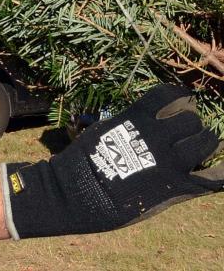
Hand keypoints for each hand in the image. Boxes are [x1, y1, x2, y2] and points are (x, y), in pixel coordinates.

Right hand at [1, 84, 223, 239]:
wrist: (80, 193)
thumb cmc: (84, 162)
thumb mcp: (104, 131)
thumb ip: (129, 123)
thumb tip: (144, 119)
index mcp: (137, 119)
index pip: (168, 95)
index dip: (179, 95)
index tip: (183, 99)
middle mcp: (158, 136)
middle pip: (192, 121)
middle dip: (191, 125)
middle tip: (187, 133)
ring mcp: (170, 161)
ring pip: (207, 142)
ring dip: (206, 143)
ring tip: (201, 148)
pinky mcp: (177, 186)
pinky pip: (213, 178)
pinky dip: (221, 173)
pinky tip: (222, 170)